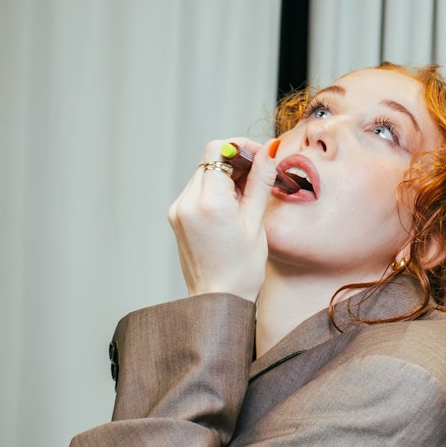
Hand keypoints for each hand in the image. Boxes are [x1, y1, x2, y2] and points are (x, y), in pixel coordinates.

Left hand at [168, 137, 278, 300]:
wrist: (218, 299)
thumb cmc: (241, 268)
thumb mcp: (256, 220)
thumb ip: (260, 180)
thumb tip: (269, 150)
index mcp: (209, 202)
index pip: (218, 151)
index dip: (240, 147)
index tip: (259, 156)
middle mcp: (187, 202)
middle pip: (210, 161)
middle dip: (236, 162)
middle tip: (258, 177)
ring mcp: (178, 210)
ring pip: (203, 173)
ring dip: (225, 176)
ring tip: (246, 199)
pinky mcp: (176, 216)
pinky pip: (197, 190)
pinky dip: (215, 190)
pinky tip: (231, 208)